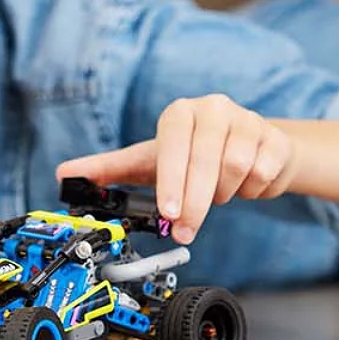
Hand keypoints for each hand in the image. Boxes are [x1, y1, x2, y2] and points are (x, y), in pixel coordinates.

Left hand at [57, 94, 295, 242]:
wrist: (250, 150)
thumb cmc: (193, 156)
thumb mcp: (150, 161)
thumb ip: (109, 169)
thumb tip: (63, 175)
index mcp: (182, 112)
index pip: (175, 141)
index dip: (172, 178)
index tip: (168, 211)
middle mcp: (215, 109)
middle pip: (207, 161)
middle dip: (195, 203)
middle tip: (186, 230)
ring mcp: (249, 121)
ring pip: (237, 169)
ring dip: (224, 194)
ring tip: (217, 194)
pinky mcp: (275, 139)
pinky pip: (263, 175)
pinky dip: (251, 192)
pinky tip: (243, 187)